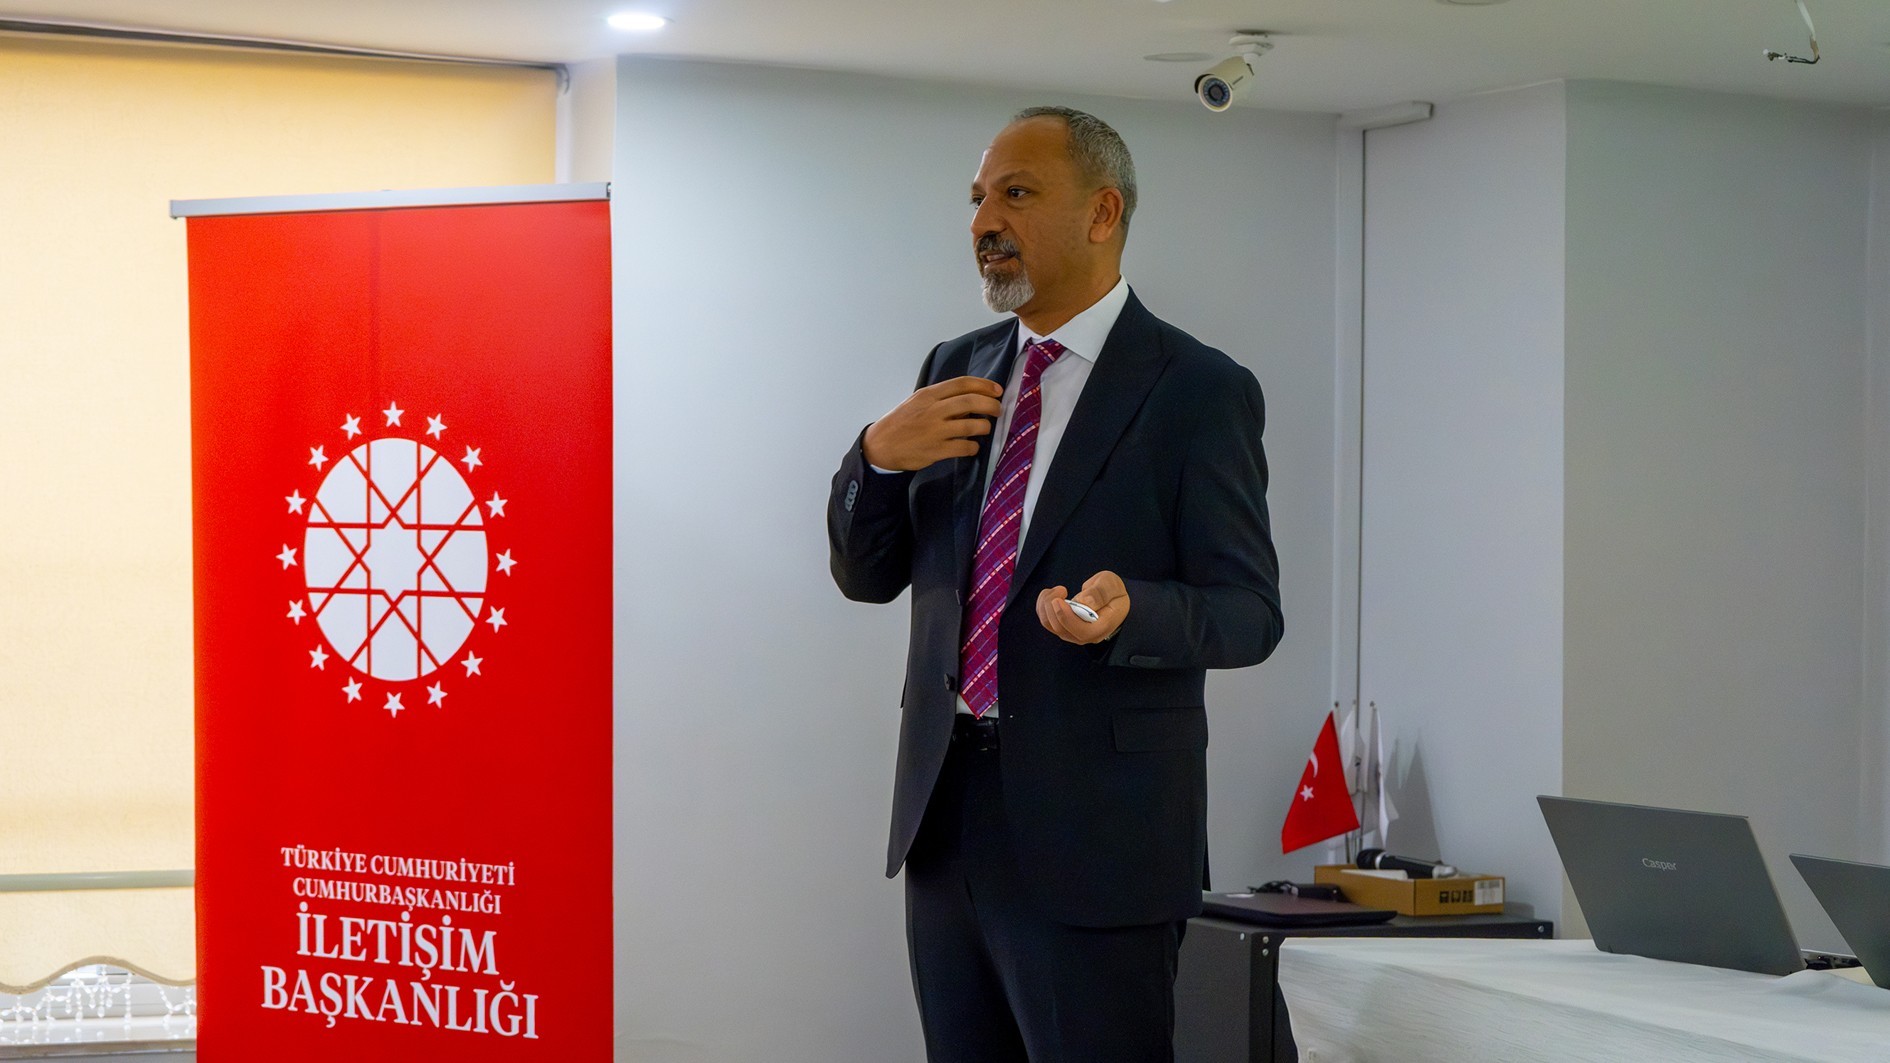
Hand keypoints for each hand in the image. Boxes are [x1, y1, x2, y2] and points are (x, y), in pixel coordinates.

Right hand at [863, 376, 1004, 470]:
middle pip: (971, 401)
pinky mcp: (936, 450)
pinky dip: (973, 446)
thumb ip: (941, 399)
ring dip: (984, 426)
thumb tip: (970, 401)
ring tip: (984, 428)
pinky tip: (972, 446)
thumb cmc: (901, 422)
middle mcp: (933, 410)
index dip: (984, 385)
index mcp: (929, 395)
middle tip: (998, 410)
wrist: (881, 445)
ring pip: (972, 425)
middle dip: (991, 405)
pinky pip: (964, 447)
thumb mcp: (918, 402)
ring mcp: (935, 431)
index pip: (962, 383)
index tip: (997, 390)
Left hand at [1037, 571, 1129, 644]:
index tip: (1059, 600)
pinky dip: (1043, 606)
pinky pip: (1047, 620)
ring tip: (1056, 590)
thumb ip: (1100, 593)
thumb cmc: (1113, 592)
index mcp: (1103, 626)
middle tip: (1060, 589)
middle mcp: (1087, 634)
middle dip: (1053, 608)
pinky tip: (1051, 594)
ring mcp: (1073, 632)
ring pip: (1051, 625)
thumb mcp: (1112, 585)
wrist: (1111, 597)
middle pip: (1062, 630)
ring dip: (1045, 606)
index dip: (1067, 618)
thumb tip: (1084, 602)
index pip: (1082, 632)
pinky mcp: (1064, 627)